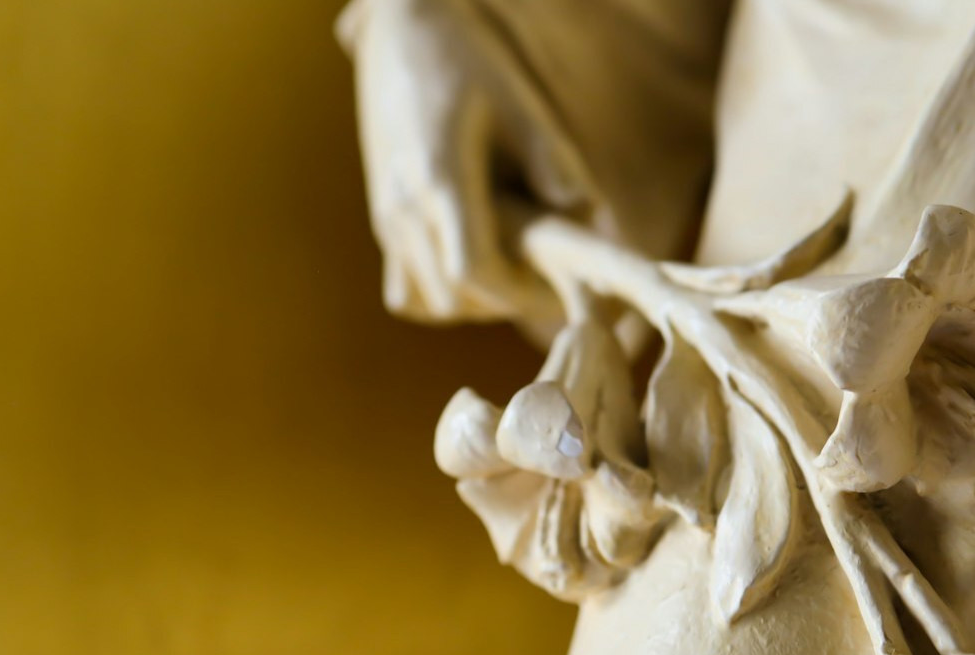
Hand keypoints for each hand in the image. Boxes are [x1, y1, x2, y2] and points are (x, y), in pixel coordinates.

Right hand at [339, 0, 600, 323]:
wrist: (401, 30)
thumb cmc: (469, 59)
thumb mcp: (521, 101)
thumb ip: (554, 161)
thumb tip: (591, 215)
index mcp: (439, 178)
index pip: (474, 271)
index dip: (522, 295)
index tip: (564, 293)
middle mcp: (403, 206)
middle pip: (452, 298)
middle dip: (505, 303)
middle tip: (552, 286)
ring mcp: (386, 215)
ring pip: (425, 301)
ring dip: (473, 304)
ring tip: (517, 277)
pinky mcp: (383, 217)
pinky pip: (404, 287)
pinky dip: (440, 294)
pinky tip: (478, 269)